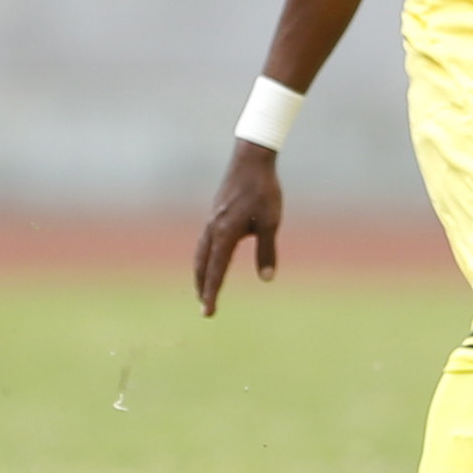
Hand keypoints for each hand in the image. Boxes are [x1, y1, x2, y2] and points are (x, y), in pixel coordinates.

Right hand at [196, 141, 281, 315]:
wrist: (251, 160)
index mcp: (225, 234)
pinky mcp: (215, 213)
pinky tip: (212, 257)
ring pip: (201, 253)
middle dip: (202, 286)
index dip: (212, 293)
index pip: (216, 271)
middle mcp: (213, 229)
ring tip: (203, 287)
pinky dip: (204, 256)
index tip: (208, 312)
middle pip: (202, 265)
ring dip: (201, 272)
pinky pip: (205, 241)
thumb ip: (267, 251)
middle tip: (204, 305)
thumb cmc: (264, 191)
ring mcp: (212, 220)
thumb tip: (267, 278)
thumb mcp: (271, 223)